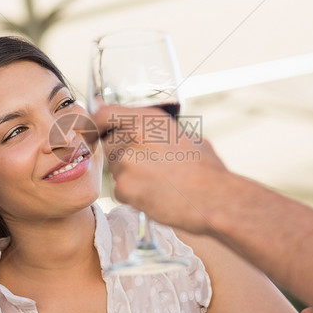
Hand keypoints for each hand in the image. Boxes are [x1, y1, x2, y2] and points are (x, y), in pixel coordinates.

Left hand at [90, 104, 227, 234]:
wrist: (214, 198)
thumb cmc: (207, 171)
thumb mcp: (187, 136)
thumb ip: (160, 132)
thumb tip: (151, 132)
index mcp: (149, 118)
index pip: (104, 114)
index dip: (98, 125)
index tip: (98, 133)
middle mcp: (133, 134)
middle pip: (109, 145)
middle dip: (123, 157)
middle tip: (147, 169)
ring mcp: (127, 160)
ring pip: (115, 170)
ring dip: (130, 178)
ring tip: (158, 184)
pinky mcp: (124, 186)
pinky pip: (120, 191)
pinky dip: (133, 196)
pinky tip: (155, 196)